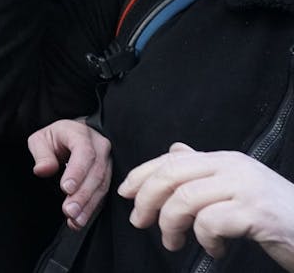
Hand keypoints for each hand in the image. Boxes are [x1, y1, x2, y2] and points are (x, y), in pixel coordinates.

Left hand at [28, 118, 111, 229]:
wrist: (72, 136)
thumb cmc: (55, 138)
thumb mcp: (40, 140)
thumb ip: (42, 154)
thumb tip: (42, 170)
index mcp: (82, 134)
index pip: (84, 153)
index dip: (77, 172)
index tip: (66, 189)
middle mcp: (100, 147)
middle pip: (96, 173)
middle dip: (82, 195)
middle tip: (69, 210)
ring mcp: (108, 162)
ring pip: (102, 186)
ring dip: (88, 205)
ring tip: (75, 220)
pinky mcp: (109, 176)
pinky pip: (103, 194)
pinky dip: (91, 209)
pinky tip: (79, 220)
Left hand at [120, 143, 293, 268]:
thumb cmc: (276, 216)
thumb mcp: (238, 187)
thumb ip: (206, 170)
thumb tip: (176, 151)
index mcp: (226, 160)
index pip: (171, 160)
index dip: (142, 175)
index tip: (125, 193)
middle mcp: (234, 167)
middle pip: (172, 175)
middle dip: (147, 199)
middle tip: (140, 222)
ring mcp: (246, 188)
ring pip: (185, 198)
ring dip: (171, 224)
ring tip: (174, 242)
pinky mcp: (255, 213)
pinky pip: (211, 222)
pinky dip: (205, 239)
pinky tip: (215, 249)